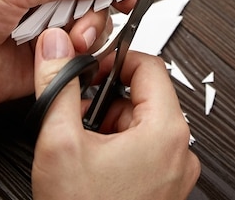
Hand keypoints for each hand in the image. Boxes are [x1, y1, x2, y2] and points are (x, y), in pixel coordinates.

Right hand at [31, 28, 200, 199]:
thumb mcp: (60, 143)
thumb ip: (57, 86)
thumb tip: (55, 48)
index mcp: (165, 132)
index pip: (149, 66)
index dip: (115, 60)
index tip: (92, 68)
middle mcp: (179, 150)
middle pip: (145, 95)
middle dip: (106, 98)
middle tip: (78, 112)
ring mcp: (174, 172)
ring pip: (142, 123)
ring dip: (110, 123)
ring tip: (84, 144)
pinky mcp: (164, 187)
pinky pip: (145, 149)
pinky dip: (119, 146)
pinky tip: (95, 163)